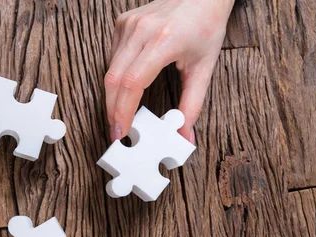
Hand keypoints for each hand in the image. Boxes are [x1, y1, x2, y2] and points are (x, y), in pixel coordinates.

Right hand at [106, 0, 234, 142]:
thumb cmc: (206, 25)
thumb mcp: (204, 68)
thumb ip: (192, 105)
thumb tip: (183, 134)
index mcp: (164, 41)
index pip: (132, 82)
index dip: (122, 111)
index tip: (122, 132)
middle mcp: (142, 30)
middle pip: (114, 80)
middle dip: (113, 110)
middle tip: (117, 132)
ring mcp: (129, 25)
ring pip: (110, 70)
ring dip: (113, 96)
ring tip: (121, 114)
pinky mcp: (122, 23)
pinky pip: (113, 58)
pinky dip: (117, 77)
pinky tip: (126, 86)